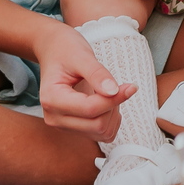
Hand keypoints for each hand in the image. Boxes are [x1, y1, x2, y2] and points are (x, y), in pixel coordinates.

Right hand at [35, 22, 135, 141]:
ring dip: (113, 113)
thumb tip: (113, 91)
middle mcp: (54, 117)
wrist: (55, 51)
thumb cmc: (66, 50)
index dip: (114, 99)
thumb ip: (97, 74)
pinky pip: (101, 134)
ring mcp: (63, 125)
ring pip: (101, 132)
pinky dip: (110, 120)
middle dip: (113, 105)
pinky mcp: (74, 128)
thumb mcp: (81, 55)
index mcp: (51, 99)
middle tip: (115, 85)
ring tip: (108, 91)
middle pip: (97, 125)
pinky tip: (106, 102)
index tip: (132, 86)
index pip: (90, 109)